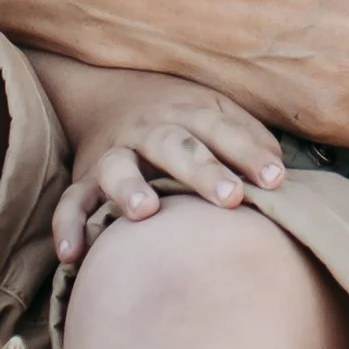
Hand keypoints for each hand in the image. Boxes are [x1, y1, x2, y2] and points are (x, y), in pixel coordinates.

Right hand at [41, 69, 290, 265]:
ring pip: (117, 167)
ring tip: (145, 212)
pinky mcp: (84, 179)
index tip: (275, 180)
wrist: (112, 92)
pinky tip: (72, 256)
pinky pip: (71, 201)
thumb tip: (281, 176)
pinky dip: (67, 226)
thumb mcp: (218, 112)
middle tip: (230, 197)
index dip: (248, 153)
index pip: (222, 130)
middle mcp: (150, 131)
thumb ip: (249, 139)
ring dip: (129, 188)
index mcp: (189, 113)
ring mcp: (115, 154)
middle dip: (202, 170)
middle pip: (176, 146)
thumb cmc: (185, 118)